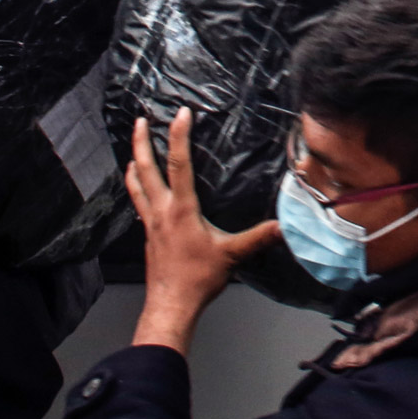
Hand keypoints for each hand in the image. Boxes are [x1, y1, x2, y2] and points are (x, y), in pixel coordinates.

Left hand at [127, 108, 279, 353]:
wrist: (171, 304)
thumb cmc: (197, 279)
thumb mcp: (232, 255)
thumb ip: (257, 237)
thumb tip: (283, 225)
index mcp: (181, 210)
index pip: (179, 164)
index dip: (180, 136)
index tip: (182, 114)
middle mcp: (162, 211)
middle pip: (146, 169)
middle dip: (143, 142)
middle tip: (141, 121)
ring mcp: (151, 223)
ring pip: (137, 185)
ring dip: (135, 163)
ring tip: (134, 149)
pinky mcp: (148, 234)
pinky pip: (139, 203)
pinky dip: (136, 188)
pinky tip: (140, 188)